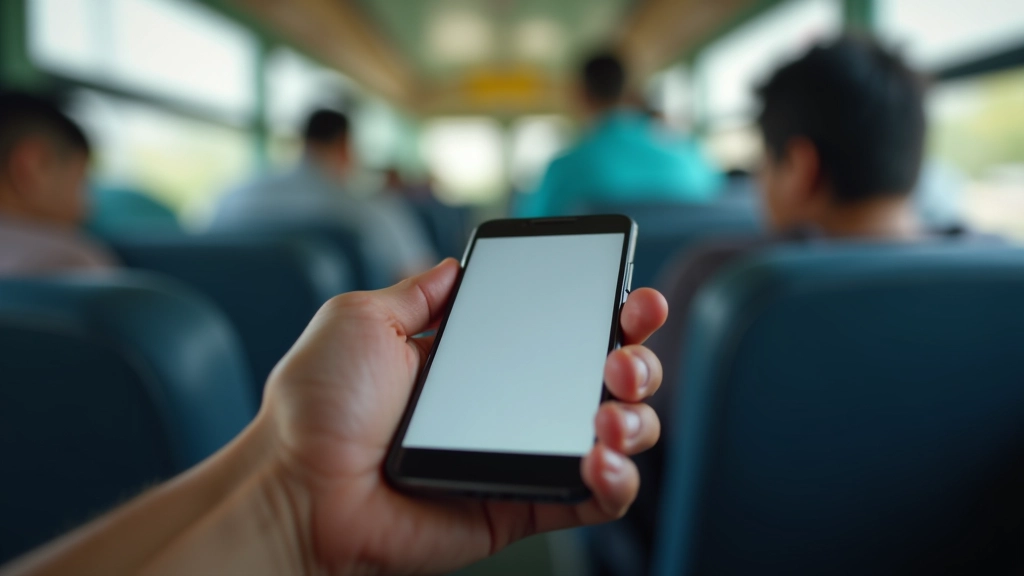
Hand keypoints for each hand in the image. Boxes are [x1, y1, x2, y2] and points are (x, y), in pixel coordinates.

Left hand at [262, 258, 668, 573]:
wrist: (297, 486)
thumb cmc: (318, 405)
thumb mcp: (363, 320)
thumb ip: (419, 293)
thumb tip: (457, 266)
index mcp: (482, 359)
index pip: (565, 330)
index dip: (611, 312)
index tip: (634, 298)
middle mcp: (512, 404)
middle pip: (606, 379)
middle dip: (637, 361)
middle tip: (620, 358)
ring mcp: (522, 455)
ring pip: (616, 436)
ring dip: (635, 418)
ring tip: (607, 412)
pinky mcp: (522, 505)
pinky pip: (593, 499)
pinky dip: (618, 481)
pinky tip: (600, 459)